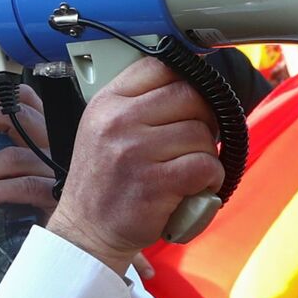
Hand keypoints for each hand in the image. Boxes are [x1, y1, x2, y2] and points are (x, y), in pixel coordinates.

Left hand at [0, 82, 56, 215]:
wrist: (80, 225)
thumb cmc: (50, 190)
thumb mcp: (34, 158)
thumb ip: (12, 142)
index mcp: (49, 128)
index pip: (23, 97)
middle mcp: (56, 141)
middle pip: (16, 116)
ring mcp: (58, 168)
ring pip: (13, 157)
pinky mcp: (57, 195)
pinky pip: (24, 188)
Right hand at [47, 56, 222, 274]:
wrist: (86, 231)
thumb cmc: (103, 181)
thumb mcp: (103, 127)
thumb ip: (137, 102)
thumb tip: (190, 80)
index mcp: (107, 102)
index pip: (160, 66)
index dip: (187, 80)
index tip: (192, 99)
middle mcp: (118, 121)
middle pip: (189, 96)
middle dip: (205, 118)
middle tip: (197, 138)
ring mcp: (136, 152)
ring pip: (201, 133)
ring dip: (207, 153)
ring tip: (190, 168)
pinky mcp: (155, 183)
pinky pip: (205, 165)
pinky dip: (211, 177)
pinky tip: (198, 185)